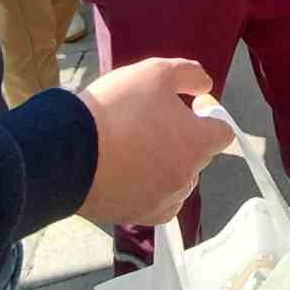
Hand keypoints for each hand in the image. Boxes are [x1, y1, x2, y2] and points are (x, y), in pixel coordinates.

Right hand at [76, 58, 234, 224]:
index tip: (184, 106)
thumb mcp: (155, 72)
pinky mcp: (137, 217)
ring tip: (133, 148)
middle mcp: (187, 177)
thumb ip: (190, 75)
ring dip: (166, 165)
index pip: (222, 132)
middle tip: (149, 123)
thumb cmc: (116, 108)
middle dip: (183, 139)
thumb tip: (206, 88)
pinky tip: (129, 173)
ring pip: (177, 180)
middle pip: (197, 155)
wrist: (67, 151)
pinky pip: (158, 203)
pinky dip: (150, 189)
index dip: (207, 116)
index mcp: (197, 143)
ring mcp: (162, 201)